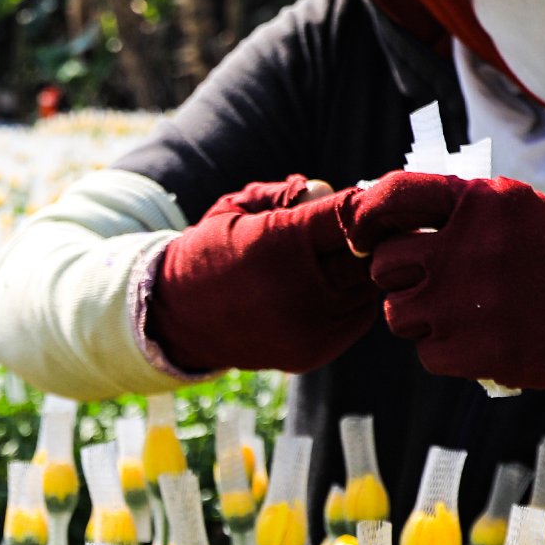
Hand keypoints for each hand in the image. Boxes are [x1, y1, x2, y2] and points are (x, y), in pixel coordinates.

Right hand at [147, 176, 377, 374]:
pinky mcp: (315, 352)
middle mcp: (298, 289)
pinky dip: (351, 297)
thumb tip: (336, 193)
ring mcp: (309, 327)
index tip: (363, 197)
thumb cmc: (212, 251)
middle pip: (368, 253)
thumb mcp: (238, 207)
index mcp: (278, 244)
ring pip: (366, 286)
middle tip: (354, 227)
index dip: (363, 202)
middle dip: (365, 236)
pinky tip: (324, 288)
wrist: (176, 317)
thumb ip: (288, 193)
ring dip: (358, 268)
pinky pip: (357, 315)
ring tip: (330, 258)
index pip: (351, 214)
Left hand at [343, 172, 544, 390]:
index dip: (368, 217)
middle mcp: (467, 248)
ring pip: (398, 314)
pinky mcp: (475, 350)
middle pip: (385, 265)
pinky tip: (482, 339)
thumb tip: (384, 220)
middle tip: (431, 284)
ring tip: (462, 313)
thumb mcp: (514, 210)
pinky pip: (426, 354)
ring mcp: (467, 302)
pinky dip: (447, 352)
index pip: (394, 196)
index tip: (366, 236)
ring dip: (420, 318)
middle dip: (399, 278)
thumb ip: (456, 209)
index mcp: (478, 204)